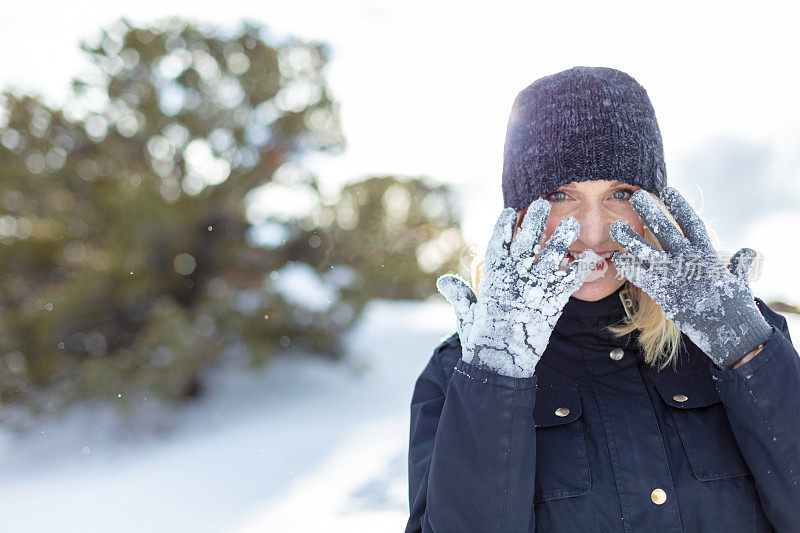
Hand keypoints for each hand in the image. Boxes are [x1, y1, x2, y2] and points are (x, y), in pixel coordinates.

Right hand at [436, 199, 600, 377]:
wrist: (499, 365)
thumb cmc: (481, 340)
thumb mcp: (465, 314)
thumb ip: (459, 294)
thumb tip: (445, 281)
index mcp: (492, 277)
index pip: (498, 243)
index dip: (504, 225)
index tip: (510, 210)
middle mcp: (514, 277)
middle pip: (526, 241)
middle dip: (534, 220)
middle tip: (543, 202)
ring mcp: (534, 288)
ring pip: (550, 256)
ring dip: (561, 238)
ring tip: (571, 223)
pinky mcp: (553, 303)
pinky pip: (569, 281)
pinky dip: (578, 269)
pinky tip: (588, 258)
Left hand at [609, 186, 771, 369]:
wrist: (728, 330)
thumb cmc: (734, 303)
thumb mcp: (738, 279)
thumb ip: (739, 263)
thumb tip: (748, 252)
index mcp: (706, 252)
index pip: (691, 223)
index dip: (680, 206)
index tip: (669, 190)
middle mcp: (687, 260)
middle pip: (665, 230)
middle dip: (650, 212)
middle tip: (636, 196)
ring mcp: (673, 275)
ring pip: (646, 251)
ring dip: (630, 239)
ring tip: (615, 227)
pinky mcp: (662, 292)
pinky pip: (639, 276)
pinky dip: (628, 267)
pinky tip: (616, 258)